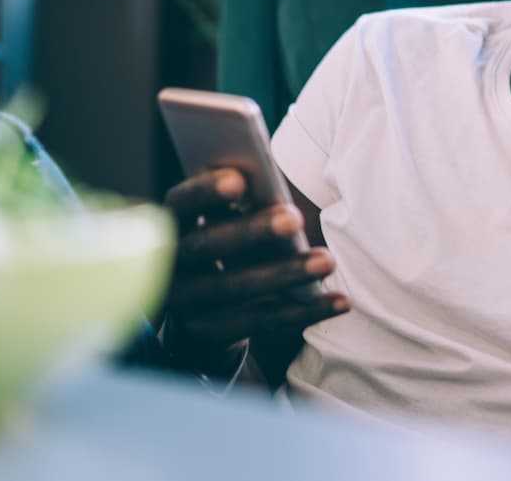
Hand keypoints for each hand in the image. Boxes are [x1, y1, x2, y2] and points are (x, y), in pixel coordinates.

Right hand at [161, 168, 348, 374]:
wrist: (197, 311)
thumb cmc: (222, 243)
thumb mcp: (219, 219)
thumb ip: (235, 200)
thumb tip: (266, 176)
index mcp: (172, 224)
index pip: (181, 203)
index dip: (205, 191)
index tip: (240, 179)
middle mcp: (171, 265)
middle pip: (208, 246)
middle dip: (252, 231)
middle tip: (294, 218)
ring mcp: (187, 304)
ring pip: (235, 288)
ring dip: (285, 273)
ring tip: (327, 260)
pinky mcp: (210, 334)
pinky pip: (261, 322)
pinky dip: (304, 311)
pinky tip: (339, 301)